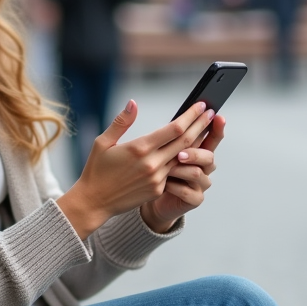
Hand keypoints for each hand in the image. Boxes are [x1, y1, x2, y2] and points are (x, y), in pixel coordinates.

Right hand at [56, 100, 214, 238]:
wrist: (94, 202)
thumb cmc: (96, 169)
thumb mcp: (103, 142)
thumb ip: (121, 122)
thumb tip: (133, 103)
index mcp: (140, 148)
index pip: (174, 129)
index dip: (191, 116)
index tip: (201, 106)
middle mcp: (152, 163)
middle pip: (185, 141)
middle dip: (201, 125)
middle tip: (212, 113)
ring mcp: (157, 178)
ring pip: (183, 157)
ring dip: (197, 143)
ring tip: (206, 130)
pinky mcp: (157, 189)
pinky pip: (174, 172)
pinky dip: (183, 160)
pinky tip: (190, 151)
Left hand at [141, 114, 225, 231]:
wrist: (153, 197)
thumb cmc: (160, 171)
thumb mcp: (166, 151)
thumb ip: (175, 136)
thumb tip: (177, 120)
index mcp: (199, 152)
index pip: (213, 138)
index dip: (217, 128)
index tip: (217, 116)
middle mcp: (204, 168)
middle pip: (208, 157)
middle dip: (195, 153)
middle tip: (180, 153)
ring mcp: (201, 184)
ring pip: (197, 173)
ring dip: (181, 169)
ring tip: (168, 168)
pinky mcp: (195, 199)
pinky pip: (187, 192)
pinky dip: (174, 187)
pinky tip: (165, 184)